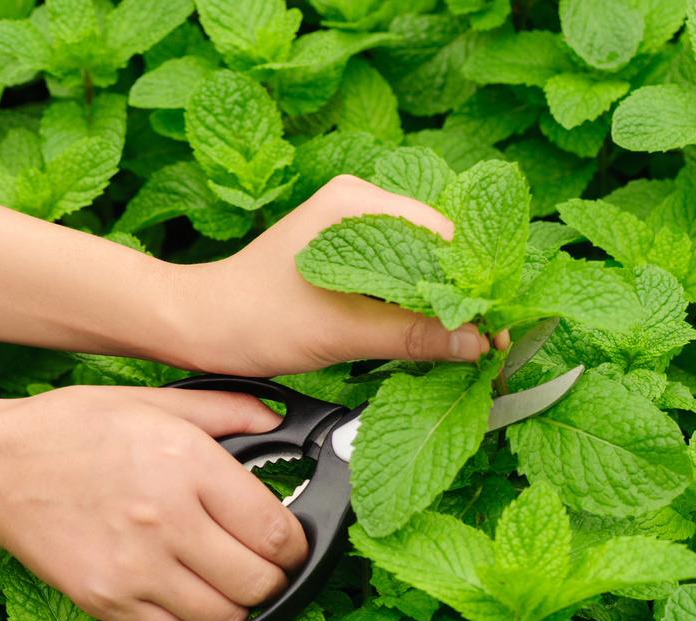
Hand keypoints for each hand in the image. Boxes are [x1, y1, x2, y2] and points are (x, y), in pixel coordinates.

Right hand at [0, 386, 306, 620]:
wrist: (0, 467)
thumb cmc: (77, 430)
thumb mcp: (158, 402)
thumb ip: (229, 410)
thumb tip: (279, 420)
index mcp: (189, 468)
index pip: (275, 531)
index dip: (299, 546)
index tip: (297, 545)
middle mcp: (167, 523)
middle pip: (257, 581)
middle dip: (277, 579)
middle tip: (271, 566)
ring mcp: (135, 568)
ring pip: (223, 615)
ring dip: (241, 605)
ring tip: (234, 582)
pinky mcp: (107, 600)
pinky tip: (194, 594)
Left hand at [170, 175, 508, 375]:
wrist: (198, 324)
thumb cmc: (254, 318)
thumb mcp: (341, 331)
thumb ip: (413, 335)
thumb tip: (475, 343)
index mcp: (357, 202)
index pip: (442, 236)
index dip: (474, 283)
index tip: (496, 324)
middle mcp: (358, 202)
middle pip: (436, 247)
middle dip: (463, 293)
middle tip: (488, 337)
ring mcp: (351, 225)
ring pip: (419, 262)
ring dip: (441, 301)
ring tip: (466, 339)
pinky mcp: (345, 251)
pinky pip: (398, 273)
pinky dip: (417, 302)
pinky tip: (431, 330)